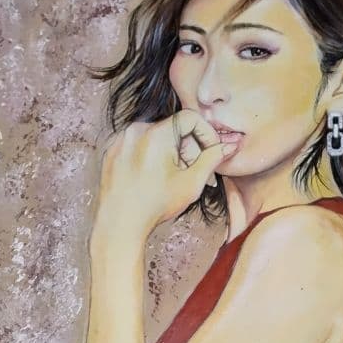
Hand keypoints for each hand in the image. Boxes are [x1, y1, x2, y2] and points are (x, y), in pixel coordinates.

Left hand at [92, 110, 233, 238]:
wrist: (119, 224)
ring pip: (157, 135)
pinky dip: (152, 155)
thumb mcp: (191, 183)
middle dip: (189, 147)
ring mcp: (120, 140)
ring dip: (171, 152)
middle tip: (194, 172)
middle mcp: (135, 130)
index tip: (211, 153)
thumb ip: (212, 159)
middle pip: (173, 127)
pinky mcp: (112, 151)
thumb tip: (229, 145)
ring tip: (173, 178)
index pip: (191, 118)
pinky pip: (139, 144)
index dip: (206, 134)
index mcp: (156, 134)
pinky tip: (154, 178)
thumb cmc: (155, 206)